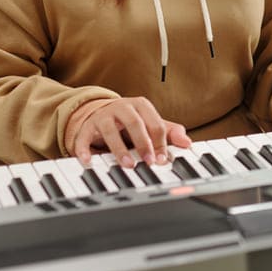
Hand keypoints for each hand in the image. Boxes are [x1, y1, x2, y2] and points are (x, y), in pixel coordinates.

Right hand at [67, 97, 191, 167]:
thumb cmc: (132, 121)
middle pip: (134, 123)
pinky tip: (89, 161)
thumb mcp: (151, 124)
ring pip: (110, 130)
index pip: (155, 123)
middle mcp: (122, 107)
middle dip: (143, 143)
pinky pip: (84, 137)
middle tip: (149, 161)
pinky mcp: (87, 126)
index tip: (162, 160)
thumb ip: (170, 132)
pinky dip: (84, 149)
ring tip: (127, 164)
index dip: (160, 143)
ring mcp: (103, 115)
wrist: (102, 113)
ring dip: (119, 148)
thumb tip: (187, 143)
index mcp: (141, 105)